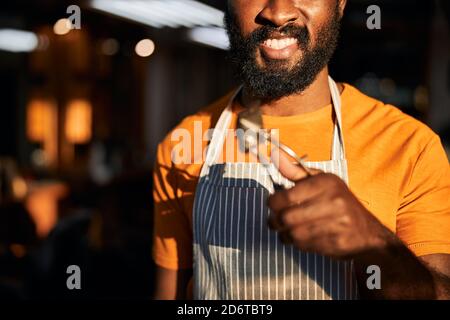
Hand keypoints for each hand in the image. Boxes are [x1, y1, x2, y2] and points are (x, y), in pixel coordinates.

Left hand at [267, 148, 389, 258]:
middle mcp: (333, 202)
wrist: (368, 233)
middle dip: (275, 221)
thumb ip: (295, 171)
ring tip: (286, 229)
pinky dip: (297, 244)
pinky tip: (302, 237)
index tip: (272, 203)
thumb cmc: (339, 203)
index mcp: (327, 183)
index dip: (273, 202)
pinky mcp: (337, 243)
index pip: (288, 196)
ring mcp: (337, 224)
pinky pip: (305, 246)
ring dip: (284, 234)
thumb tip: (275, 154)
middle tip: (275, 220)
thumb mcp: (321, 181)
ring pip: (294, 234)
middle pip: (287, 217)